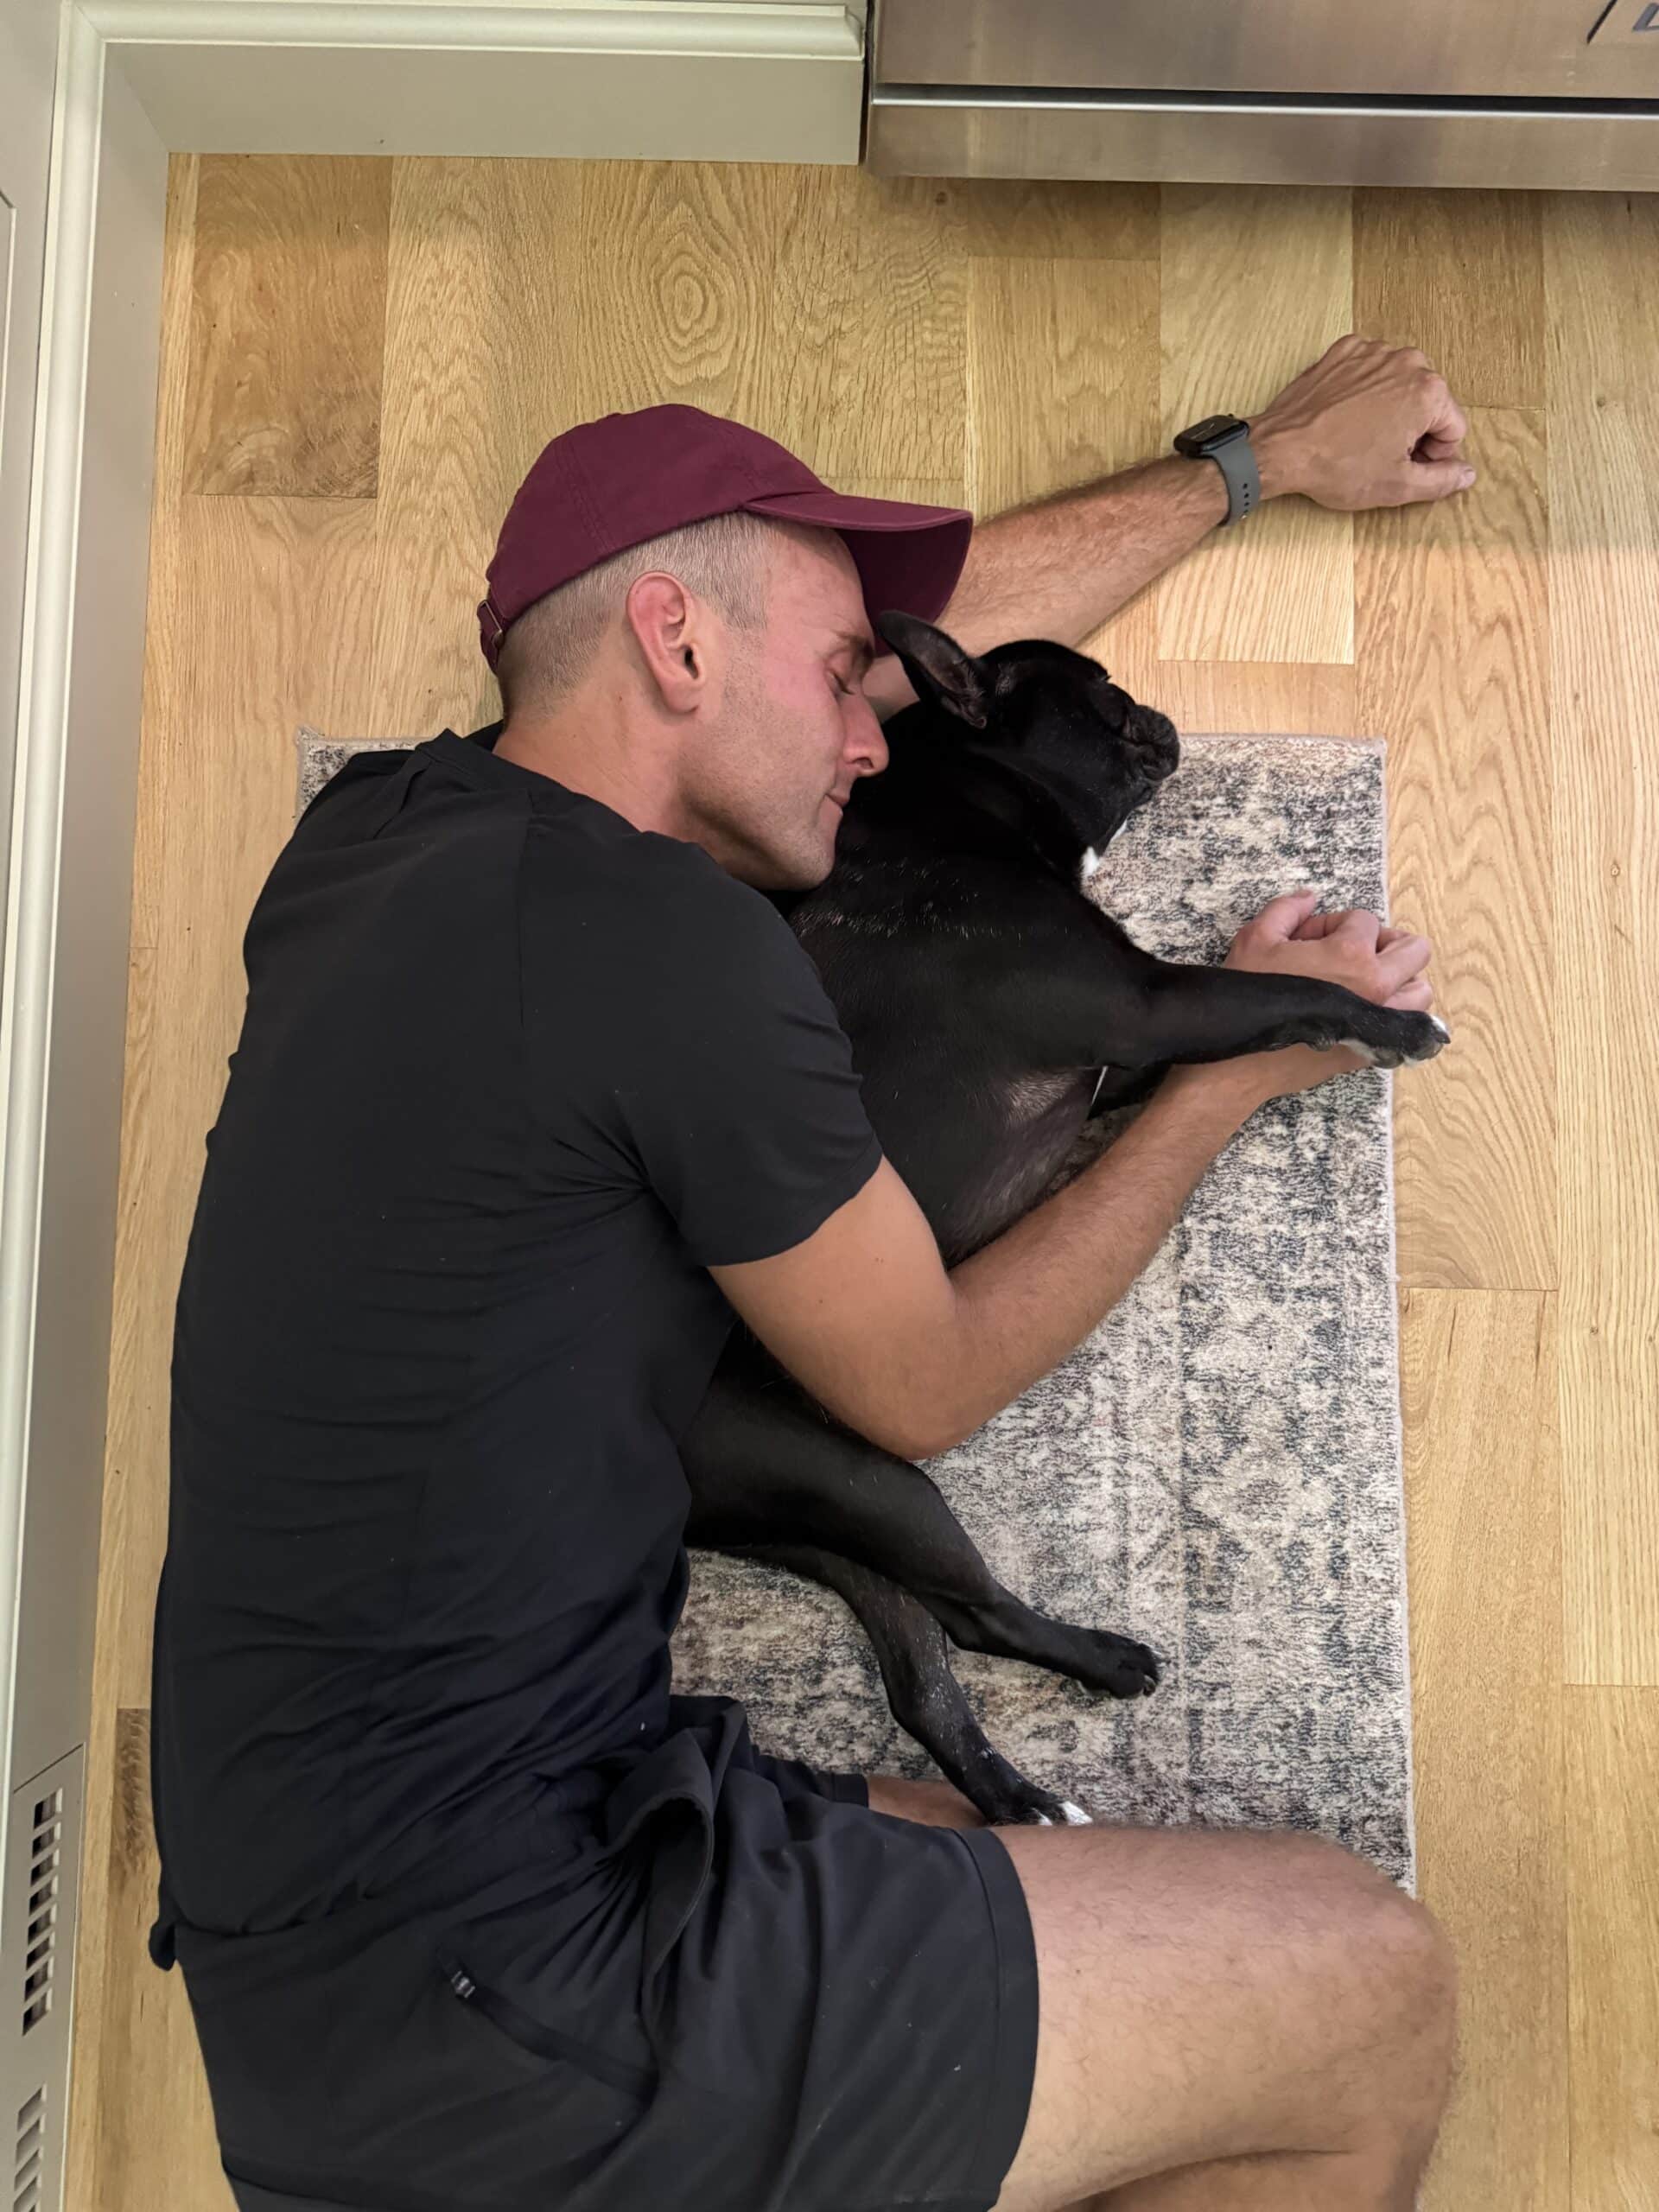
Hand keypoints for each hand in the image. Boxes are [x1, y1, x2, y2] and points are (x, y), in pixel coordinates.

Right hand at [1168, 890, 1437, 1112]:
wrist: (1241, 1060)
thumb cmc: (1248, 997)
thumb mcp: (1256, 939)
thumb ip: (1287, 910)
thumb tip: (1309, 899)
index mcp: (1351, 955)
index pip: (1365, 921)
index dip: (1333, 923)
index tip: (1310, 939)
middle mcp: (1376, 987)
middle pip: (1414, 950)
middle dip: (1385, 942)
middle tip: (1355, 951)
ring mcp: (1378, 1021)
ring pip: (1420, 991)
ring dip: (1399, 980)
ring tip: (1366, 981)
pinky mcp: (1372, 1049)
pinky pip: (1406, 1026)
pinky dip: (1394, 1012)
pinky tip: (1363, 1009)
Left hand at [1250, 335, 1473, 510]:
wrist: (1281, 448)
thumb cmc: (1337, 467)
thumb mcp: (1397, 485)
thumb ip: (1441, 480)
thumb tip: (1467, 474)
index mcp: (1429, 391)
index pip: (1453, 427)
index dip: (1434, 454)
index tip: (1406, 465)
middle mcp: (1407, 361)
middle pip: (1429, 402)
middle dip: (1413, 429)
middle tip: (1380, 454)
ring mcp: (1374, 351)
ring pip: (1400, 385)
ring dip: (1389, 409)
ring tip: (1360, 435)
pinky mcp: (1346, 351)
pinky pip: (1370, 371)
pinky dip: (1364, 391)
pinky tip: (1346, 415)